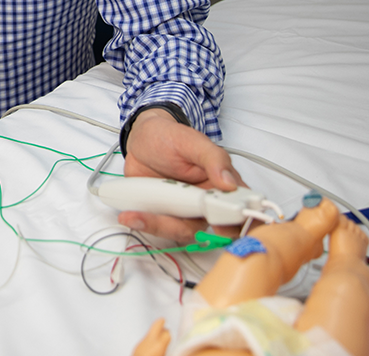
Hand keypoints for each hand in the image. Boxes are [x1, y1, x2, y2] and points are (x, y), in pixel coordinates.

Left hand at [119, 109, 245, 240]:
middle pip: (205, 228)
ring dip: (159, 226)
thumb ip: (213, 159)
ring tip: (135, 214)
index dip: (234, 223)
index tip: (221, 227)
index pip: (238, 211)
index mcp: (222, 185)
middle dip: (183, 226)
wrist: (142, 139)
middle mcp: (206, 202)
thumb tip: (229, 183)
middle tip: (162, 218)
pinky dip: (144, 222)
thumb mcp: (193, 141)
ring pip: (180, 231)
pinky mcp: (164, 214)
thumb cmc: (171, 137)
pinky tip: (131, 214)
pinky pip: (159, 226)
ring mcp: (184, 210)